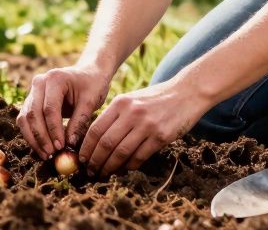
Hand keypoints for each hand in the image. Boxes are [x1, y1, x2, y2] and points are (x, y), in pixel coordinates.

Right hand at [17, 62, 111, 157]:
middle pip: (33, 114)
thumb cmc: (92, 86)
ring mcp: (33, 91)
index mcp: (55, 79)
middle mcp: (39, 83)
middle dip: (41, 137)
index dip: (54, 130)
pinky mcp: (31, 101)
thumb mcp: (91, 101)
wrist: (88, 73)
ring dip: (33, 138)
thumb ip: (79, 121)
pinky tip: (41, 148)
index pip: (50, 108)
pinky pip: (25, 120)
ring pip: (25, 118)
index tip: (60, 147)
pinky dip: (31, 135)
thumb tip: (69, 145)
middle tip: (51, 154)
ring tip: (45, 155)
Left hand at [77, 79, 208, 176]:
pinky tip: (124, 169)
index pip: (96, 129)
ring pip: (121, 152)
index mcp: (120, 103)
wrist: (186, 93)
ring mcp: (147, 125)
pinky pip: (139, 156)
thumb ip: (115, 116)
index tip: (81, 159)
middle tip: (90, 171)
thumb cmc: (155, 99)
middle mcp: (131, 113)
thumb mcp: (131, 100)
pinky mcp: (161, 136)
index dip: (86, 147)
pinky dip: (129, 165)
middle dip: (95, 161)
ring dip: (110, 167)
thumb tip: (95, 141)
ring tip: (104, 173)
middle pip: (106, 143)